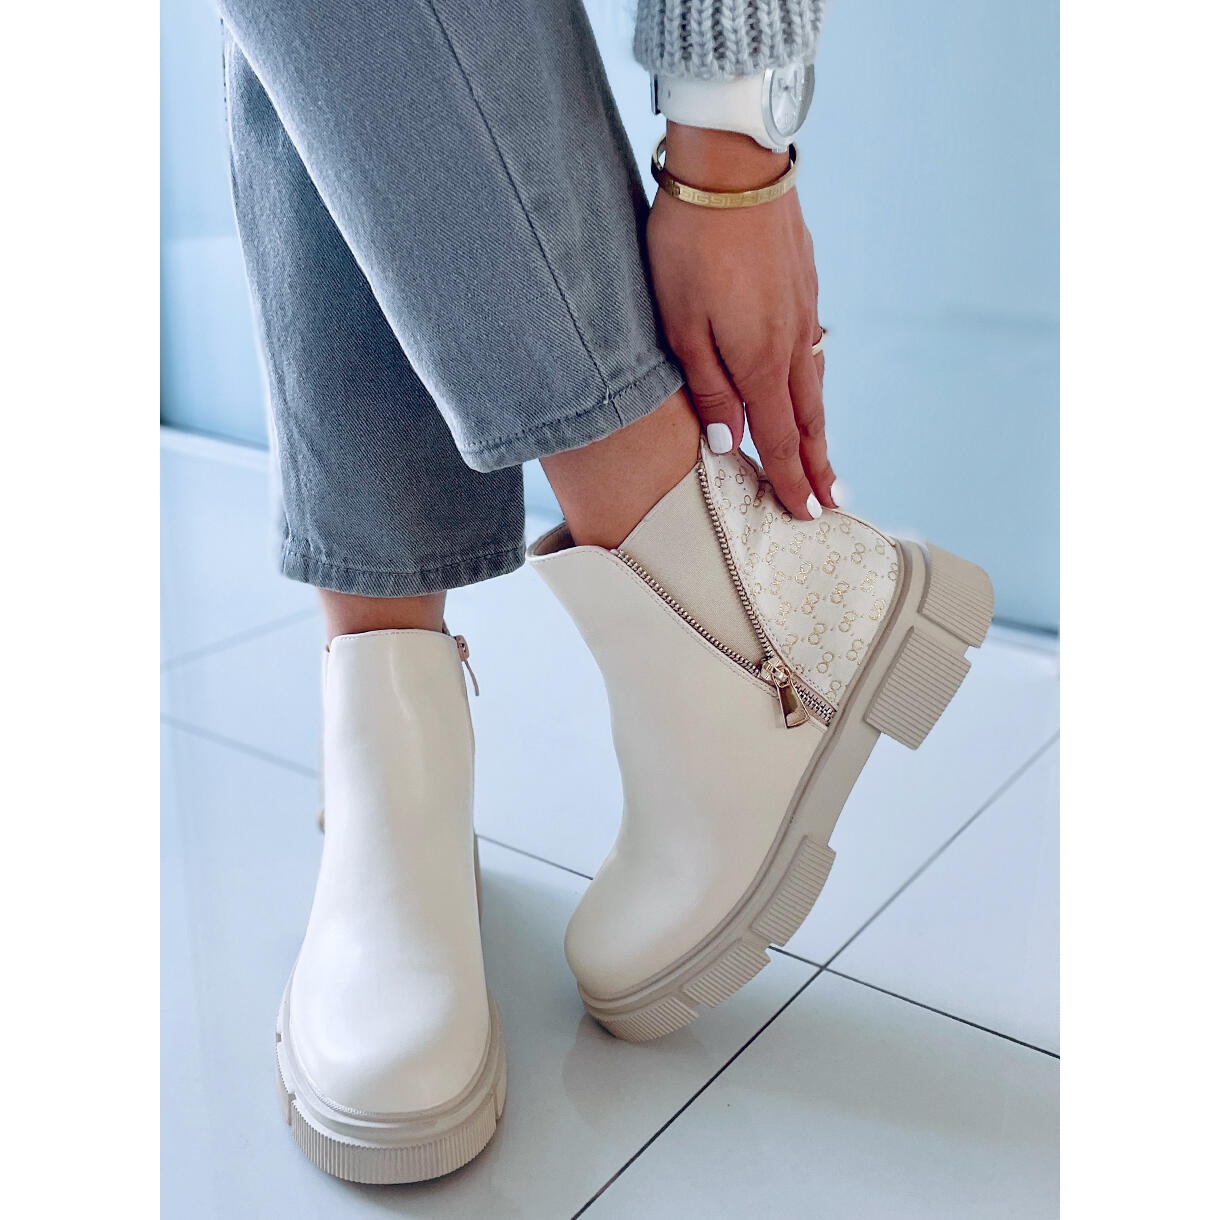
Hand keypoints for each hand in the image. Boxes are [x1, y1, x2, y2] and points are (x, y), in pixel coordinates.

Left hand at [646, 122, 832, 518]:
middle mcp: (793, 343)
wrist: (731, 165)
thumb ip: (709, 388)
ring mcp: (804, 310)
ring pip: (814, 383)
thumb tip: (729, 442)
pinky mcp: (804, 282)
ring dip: (820, 426)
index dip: (792, 480)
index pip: (781, 438)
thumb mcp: (682, 325)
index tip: (806, 514)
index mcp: (760, 361)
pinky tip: (809, 383)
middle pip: (809, 418)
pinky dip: (814, 380)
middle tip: (832, 501)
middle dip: (818, 464)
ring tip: (824, 456)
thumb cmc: (691, 246)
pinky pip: (812, 346)